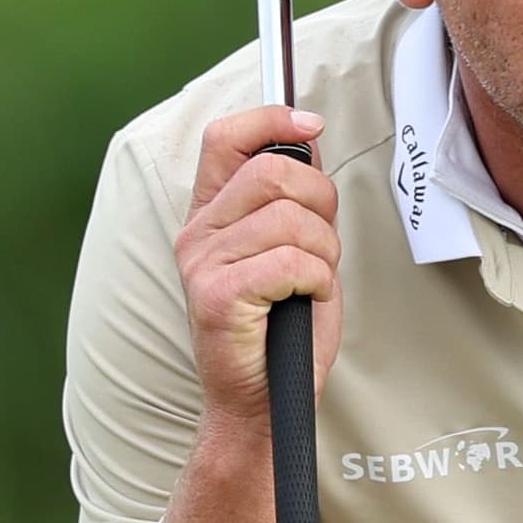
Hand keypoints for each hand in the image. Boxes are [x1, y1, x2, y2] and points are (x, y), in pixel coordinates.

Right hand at [173, 104, 342, 427]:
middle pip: (273, 170)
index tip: (311, 125)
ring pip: (290, 218)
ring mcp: (204, 263)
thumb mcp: (293, 252)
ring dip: (324, 252)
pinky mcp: (219, 296)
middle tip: (323, 244)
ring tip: (313, 283)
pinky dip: (318, 281)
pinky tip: (306, 301)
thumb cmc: (280, 332)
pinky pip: (292, 261)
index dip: (272, 119)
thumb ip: (295, 200)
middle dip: (321, 201)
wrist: (261, 404)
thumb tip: (309, 140)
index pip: (226, 137)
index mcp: (211, 215)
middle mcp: (199, 233)